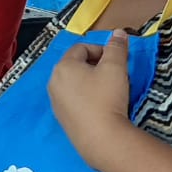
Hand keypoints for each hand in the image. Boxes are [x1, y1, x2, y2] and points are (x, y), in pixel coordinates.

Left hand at [47, 29, 134, 166]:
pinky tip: (101, 106)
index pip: (81, 48)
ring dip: (91, 82)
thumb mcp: (116, 67)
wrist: (101, 138)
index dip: (101, 50)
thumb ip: (117, 48)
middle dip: (96, 66)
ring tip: (109, 90)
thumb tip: (118, 32)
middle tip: (115, 74)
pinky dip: (86, 98)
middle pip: (76, 65)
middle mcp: (53, 82)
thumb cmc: (107, 97)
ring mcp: (55, 102)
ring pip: (74, 83)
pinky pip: (74, 100)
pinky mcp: (62, 118)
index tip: (117, 60)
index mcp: (63, 66)